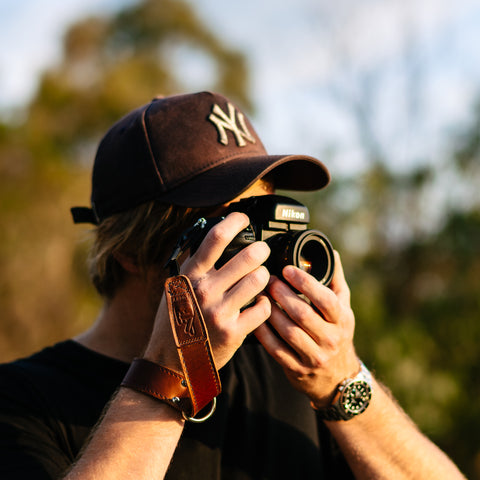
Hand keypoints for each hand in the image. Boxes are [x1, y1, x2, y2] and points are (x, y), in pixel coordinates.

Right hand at [144, 212, 271, 370]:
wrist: (170, 361)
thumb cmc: (175, 321)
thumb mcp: (176, 287)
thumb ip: (194, 266)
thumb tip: (212, 238)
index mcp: (190, 275)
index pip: (215, 238)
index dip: (234, 221)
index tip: (243, 218)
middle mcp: (204, 290)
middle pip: (247, 257)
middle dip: (261, 250)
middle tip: (262, 251)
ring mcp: (220, 312)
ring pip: (259, 280)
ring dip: (264, 276)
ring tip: (261, 278)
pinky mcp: (234, 332)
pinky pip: (262, 308)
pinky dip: (265, 304)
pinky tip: (259, 304)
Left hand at [254, 251, 358, 406]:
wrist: (337, 379)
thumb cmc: (336, 333)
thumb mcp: (342, 308)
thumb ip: (335, 280)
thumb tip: (329, 252)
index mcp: (341, 320)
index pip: (326, 300)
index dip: (305, 283)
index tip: (287, 269)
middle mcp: (330, 339)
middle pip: (303, 314)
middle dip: (282, 295)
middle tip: (267, 280)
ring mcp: (313, 357)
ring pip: (287, 332)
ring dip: (270, 311)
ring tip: (258, 295)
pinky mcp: (296, 369)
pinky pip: (276, 349)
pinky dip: (263, 333)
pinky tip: (255, 318)